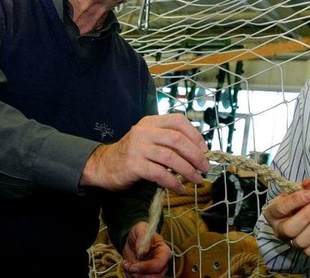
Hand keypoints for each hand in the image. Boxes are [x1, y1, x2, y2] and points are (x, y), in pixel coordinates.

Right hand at [81, 114, 209, 192]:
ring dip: (188, 171)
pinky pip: (160, 174)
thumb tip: (199, 151)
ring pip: (171, 158)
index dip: (195, 135)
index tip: (204, 150)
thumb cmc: (133, 154)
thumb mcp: (149, 139)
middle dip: (196, 155)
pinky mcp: (134, 165)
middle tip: (205, 168)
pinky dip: (173, 182)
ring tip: (197, 180)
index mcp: (151, 122)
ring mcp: (138, 148)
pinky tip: (179, 188)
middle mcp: (144, 132)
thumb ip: (168, 140)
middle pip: (178, 140)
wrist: (104, 165)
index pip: (178, 121)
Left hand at [121, 222, 170, 277]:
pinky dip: (130, 276)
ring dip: (133, 275)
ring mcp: (155, 271)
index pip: (159, 265)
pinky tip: (127, 267)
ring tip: (126, 265)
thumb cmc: (140, 233)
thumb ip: (142, 237)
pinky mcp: (147, 275)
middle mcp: (162, 264)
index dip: (146, 267)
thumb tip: (143, 251)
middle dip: (139, 274)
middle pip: (155, 277)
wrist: (133, 240)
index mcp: (163, 251)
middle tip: (128, 266)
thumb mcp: (140, 229)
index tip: (134, 265)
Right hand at [263, 178, 309, 256]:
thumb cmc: (292, 203)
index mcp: (272, 213)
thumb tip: (309, 182)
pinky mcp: (301, 250)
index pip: (281, 209)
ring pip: (301, 241)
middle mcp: (278, 230)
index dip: (296, 201)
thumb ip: (302, 187)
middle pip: (290, 229)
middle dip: (307, 215)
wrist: (291, 216)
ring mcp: (289, 242)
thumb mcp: (293, 192)